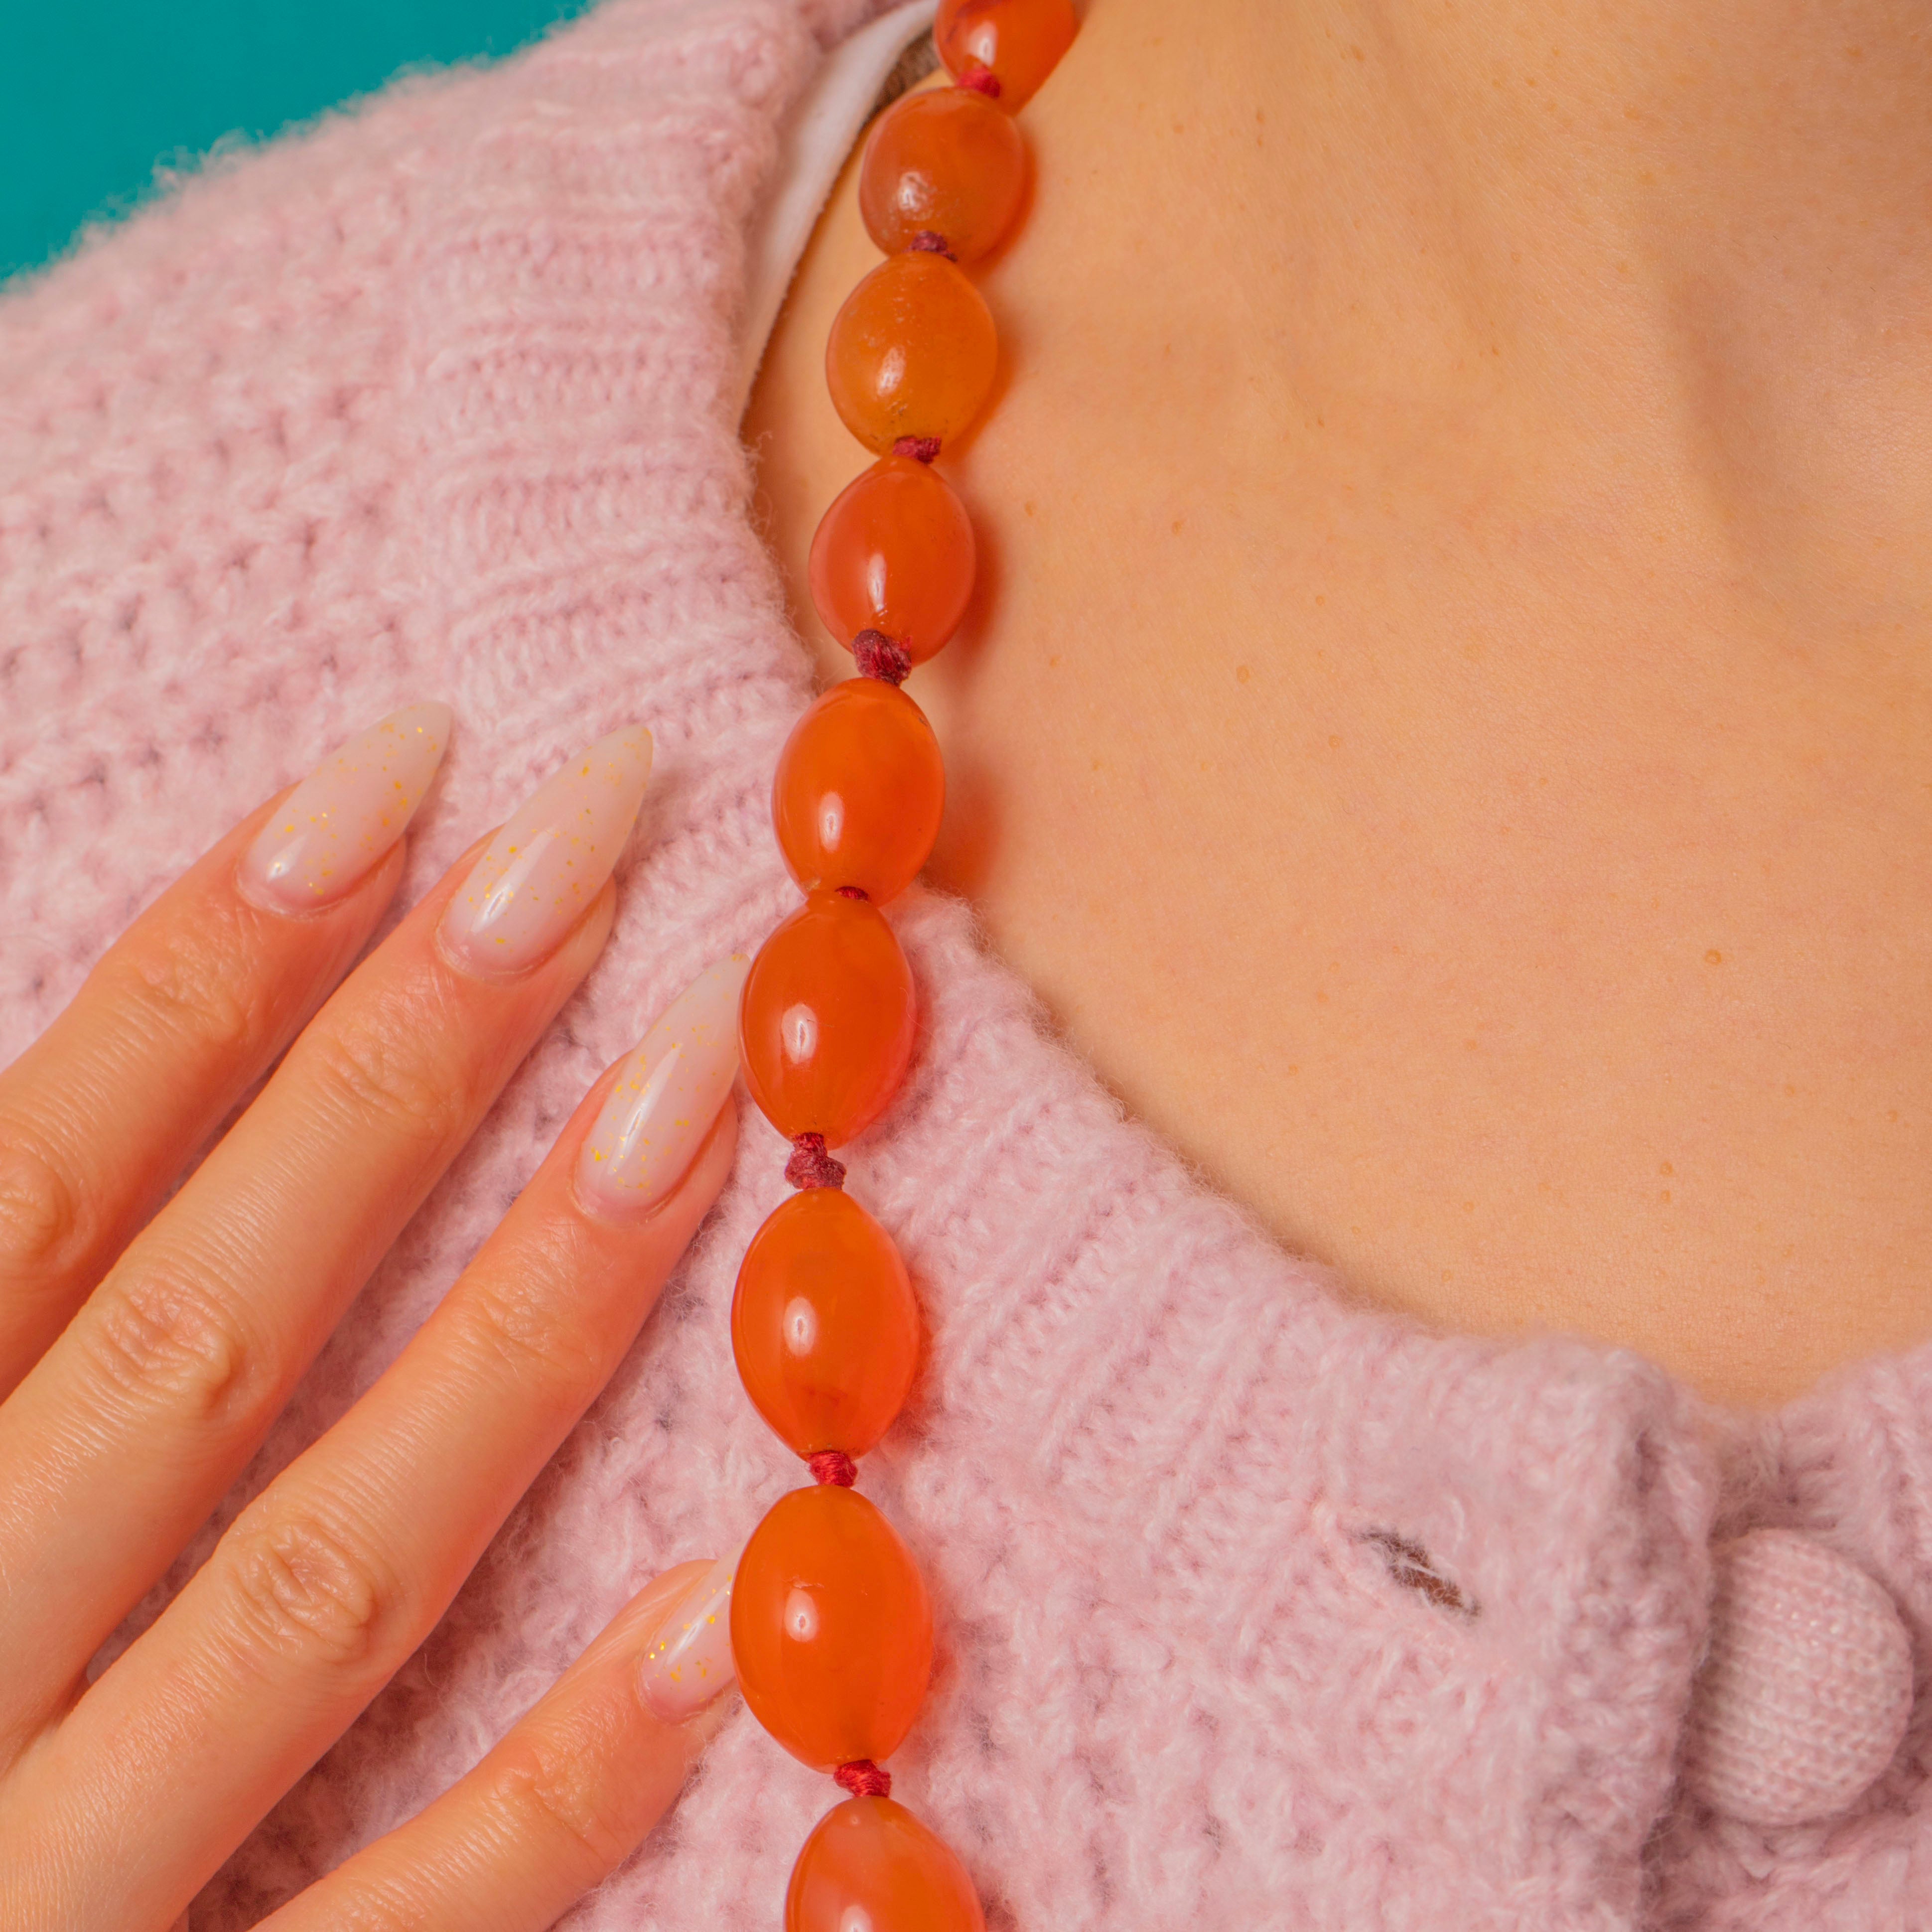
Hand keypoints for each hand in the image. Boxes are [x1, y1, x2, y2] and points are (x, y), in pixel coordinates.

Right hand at [0, 708, 744, 1928]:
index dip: (212, 963)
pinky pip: (398, 1927)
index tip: (398, 768)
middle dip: (402, 1065)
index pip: (38, 1184)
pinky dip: (558, 1786)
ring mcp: (61, 1891)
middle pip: (205, 1325)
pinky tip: (719, 1607)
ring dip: (529, 1331)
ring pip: (327, 1578)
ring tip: (701, 1098)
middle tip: (596, 831)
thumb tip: (92, 1099)